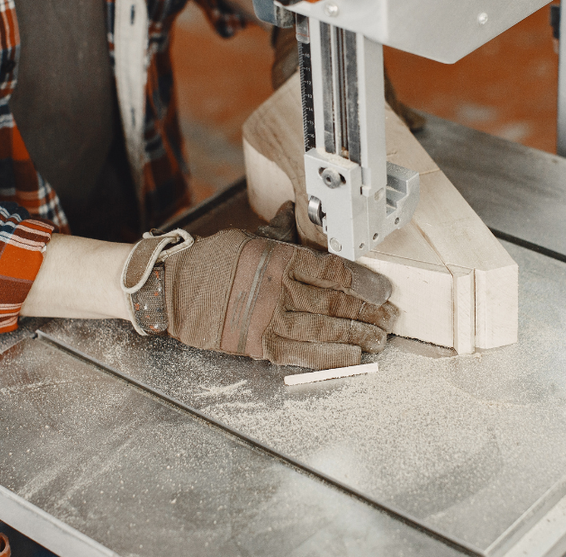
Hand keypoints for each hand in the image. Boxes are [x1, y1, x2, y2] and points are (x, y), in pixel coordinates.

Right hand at [123, 229, 397, 368]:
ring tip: (379, 340)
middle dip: (368, 313)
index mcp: (278, 259)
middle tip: (390, 318)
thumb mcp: (250, 239)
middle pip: (335, 303)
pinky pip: (304, 354)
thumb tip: (294, 207)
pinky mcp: (259, 345)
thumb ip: (281, 230)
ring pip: (325, 331)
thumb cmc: (212, 262)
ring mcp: (268, 321)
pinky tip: (353, 358)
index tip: (384, 290)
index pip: (333, 271)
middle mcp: (277, 291)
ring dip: (357, 337)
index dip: (365, 283)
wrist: (174, 292)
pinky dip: (332, 357)